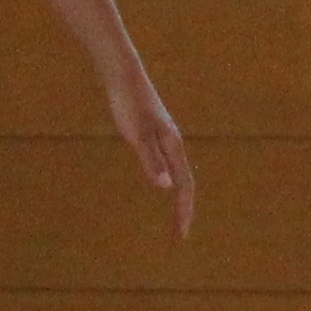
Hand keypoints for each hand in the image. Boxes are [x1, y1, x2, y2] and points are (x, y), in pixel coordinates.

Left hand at [112, 68, 198, 238]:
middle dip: (185, 207)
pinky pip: (167, 164)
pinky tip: (159, 181)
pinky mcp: (154, 133)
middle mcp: (173, 144)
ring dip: (179, 195)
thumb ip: (151, 161)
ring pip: (178, 172)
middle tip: (179, 232)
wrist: (124, 76)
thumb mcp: (137, 136)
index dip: (184, 211)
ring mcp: (165, 138)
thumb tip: (167, 189)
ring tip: (174, 214)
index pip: (185, 186)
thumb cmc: (129, 105)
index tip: (181, 234)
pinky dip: (168, 179)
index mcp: (173, 146)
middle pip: (186, 181)